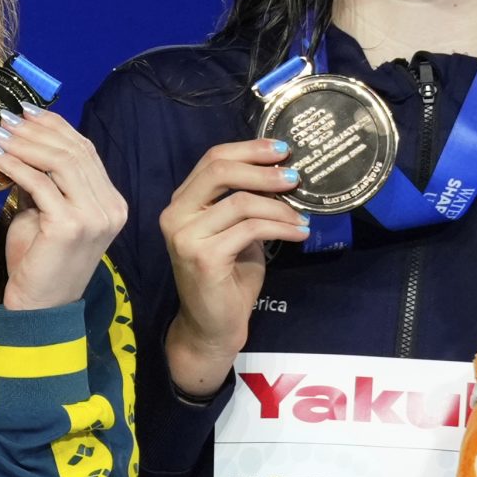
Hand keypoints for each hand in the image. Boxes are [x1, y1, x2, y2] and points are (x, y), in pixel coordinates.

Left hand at [0, 107, 129, 311]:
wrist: (40, 309)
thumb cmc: (40, 264)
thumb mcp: (46, 215)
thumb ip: (44, 183)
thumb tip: (19, 146)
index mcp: (111, 203)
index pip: (85, 151)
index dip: (56, 127)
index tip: (27, 112)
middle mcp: (110, 207)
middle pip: (75, 152)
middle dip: (37, 130)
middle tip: (6, 119)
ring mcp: (94, 216)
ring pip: (61, 162)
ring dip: (26, 143)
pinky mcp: (70, 226)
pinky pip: (41, 184)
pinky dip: (17, 166)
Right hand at [157, 138, 310, 394]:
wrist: (212, 327)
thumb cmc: (227, 279)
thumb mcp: (237, 232)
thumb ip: (247, 203)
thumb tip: (284, 175)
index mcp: (181, 203)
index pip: (213, 160)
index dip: (249, 149)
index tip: (282, 150)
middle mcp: (175, 215)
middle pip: (220, 171)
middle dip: (263, 169)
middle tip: (294, 177)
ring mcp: (185, 236)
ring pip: (241, 202)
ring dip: (279, 207)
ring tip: (301, 217)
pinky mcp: (203, 256)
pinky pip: (250, 229)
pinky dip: (281, 227)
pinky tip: (298, 233)